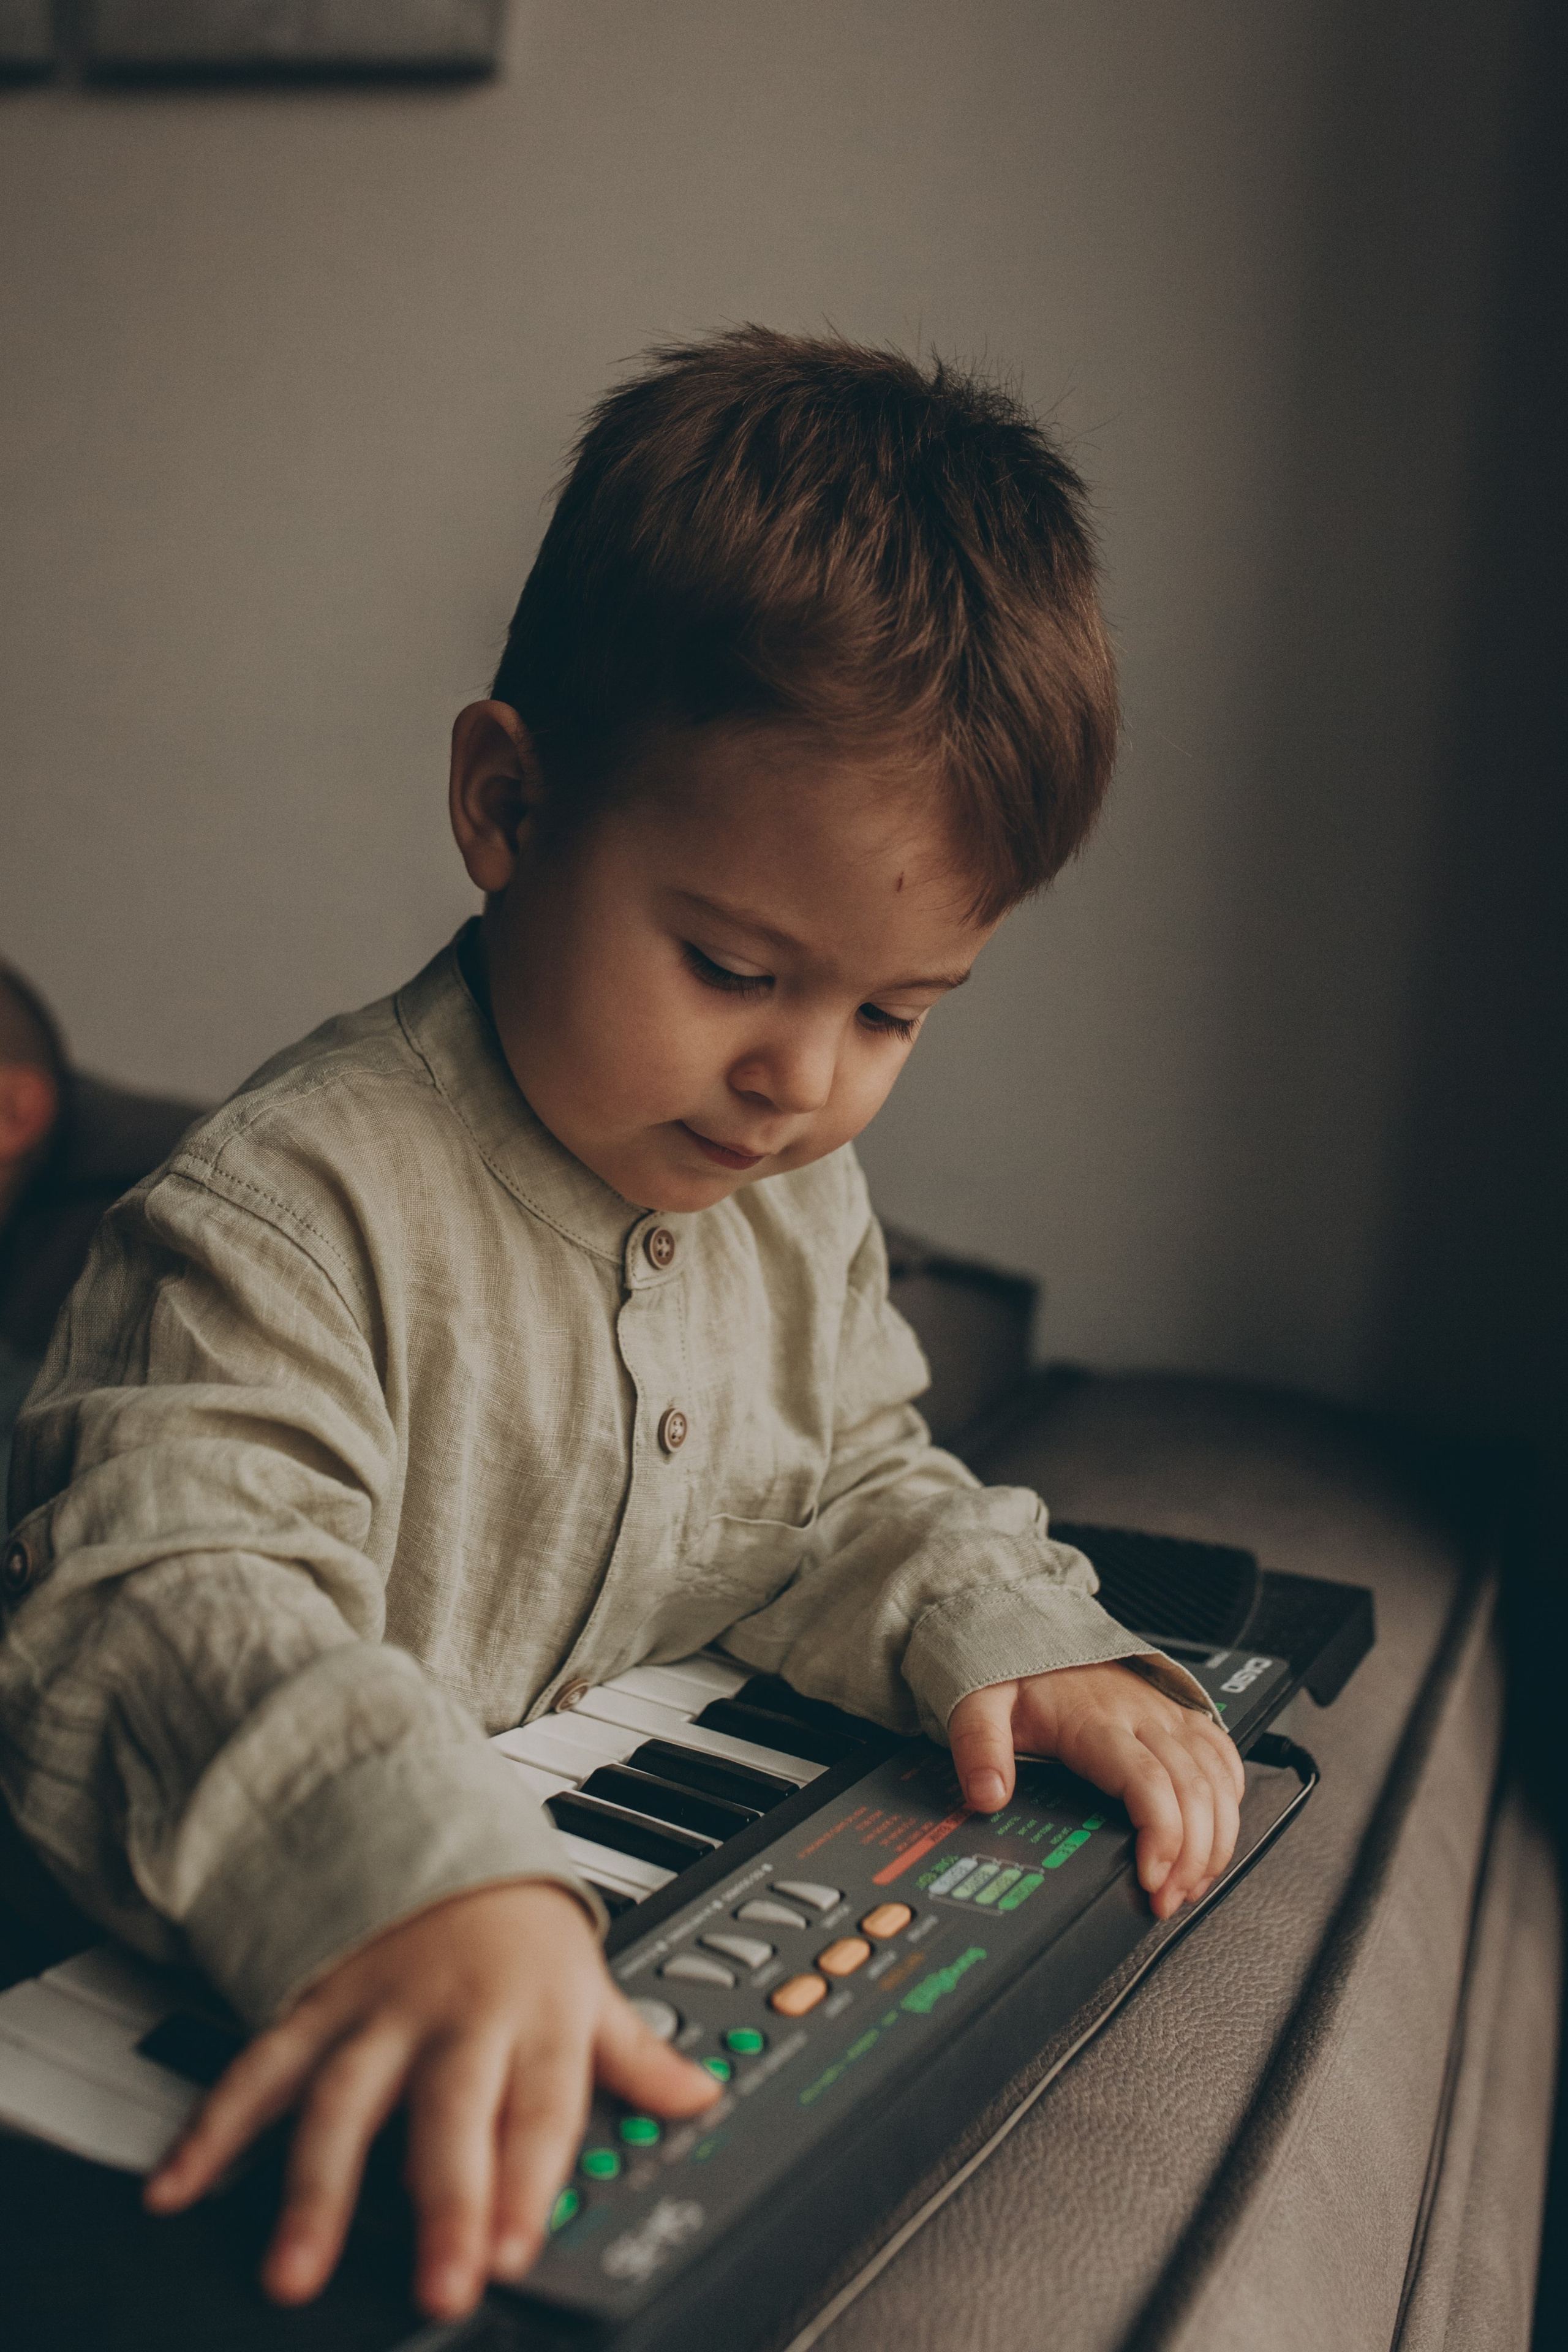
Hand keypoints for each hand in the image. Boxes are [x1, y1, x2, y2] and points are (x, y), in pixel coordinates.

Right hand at [143, 1880, 718, 2318]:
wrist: (442, 1839)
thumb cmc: (523, 1934)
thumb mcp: (590, 1984)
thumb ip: (638, 2052)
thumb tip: (702, 2096)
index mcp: (537, 2013)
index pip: (541, 2104)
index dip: (531, 2178)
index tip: (520, 2249)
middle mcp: (455, 2016)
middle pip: (448, 2113)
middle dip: (443, 2200)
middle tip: (439, 2284)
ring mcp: (377, 2013)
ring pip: (342, 2101)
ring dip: (314, 2188)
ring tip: (293, 2270)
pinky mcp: (314, 2010)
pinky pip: (258, 2069)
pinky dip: (213, 2128)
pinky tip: (178, 2188)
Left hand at [947, 1663, 1244, 1919]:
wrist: (1039, 1625)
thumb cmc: (1018, 1672)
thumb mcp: (979, 1700)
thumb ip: (979, 1746)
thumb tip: (987, 1796)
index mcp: (1097, 1721)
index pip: (1149, 1782)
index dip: (1162, 1835)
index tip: (1151, 1879)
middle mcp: (1144, 1717)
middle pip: (1194, 1792)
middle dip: (1193, 1857)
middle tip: (1167, 1901)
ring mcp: (1168, 1715)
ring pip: (1218, 1779)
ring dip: (1217, 1840)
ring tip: (1190, 1884)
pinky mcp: (1181, 1715)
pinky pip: (1224, 1757)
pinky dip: (1230, 1802)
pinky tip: (1215, 1836)